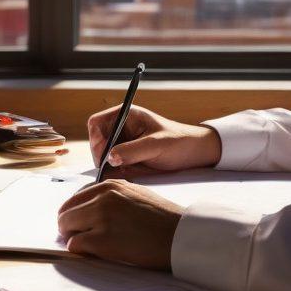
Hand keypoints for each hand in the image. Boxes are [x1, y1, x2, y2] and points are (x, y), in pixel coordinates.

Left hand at [57, 179, 182, 268]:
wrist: (179, 235)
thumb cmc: (162, 218)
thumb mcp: (135, 194)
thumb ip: (112, 196)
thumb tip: (89, 210)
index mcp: (110, 185)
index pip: (76, 197)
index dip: (74, 212)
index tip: (77, 223)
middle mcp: (103, 197)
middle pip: (66, 212)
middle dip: (69, 226)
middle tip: (77, 237)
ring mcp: (101, 217)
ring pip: (66, 227)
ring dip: (73, 237)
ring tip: (87, 246)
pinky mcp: (101, 239)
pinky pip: (75, 245)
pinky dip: (80, 250)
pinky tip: (93, 253)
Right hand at [88, 104, 221, 172]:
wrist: (195, 154)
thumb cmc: (178, 142)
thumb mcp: (156, 145)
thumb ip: (132, 150)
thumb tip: (109, 157)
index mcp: (126, 116)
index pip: (96, 123)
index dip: (96, 138)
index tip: (104, 155)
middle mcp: (121, 128)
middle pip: (96, 141)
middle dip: (101, 155)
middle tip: (113, 168)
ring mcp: (124, 143)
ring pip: (103, 156)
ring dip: (108, 166)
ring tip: (124, 172)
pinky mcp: (127, 158)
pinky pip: (112, 166)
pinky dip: (114, 172)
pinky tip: (127, 175)